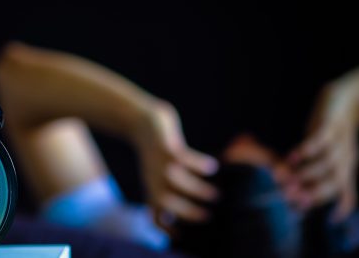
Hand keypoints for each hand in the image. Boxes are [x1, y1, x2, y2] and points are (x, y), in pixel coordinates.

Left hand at [134, 101, 217, 231]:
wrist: (142, 121)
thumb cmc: (158, 150)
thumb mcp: (160, 172)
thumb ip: (174, 189)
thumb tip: (196, 202)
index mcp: (152, 188)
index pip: (155, 215)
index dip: (167, 230)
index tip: (184, 236)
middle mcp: (154, 178)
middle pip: (164, 202)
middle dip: (186, 212)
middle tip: (208, 217)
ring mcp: (158, 162)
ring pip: (175, 180)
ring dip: (196, 189)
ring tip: (216, 194)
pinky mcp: (165, 145)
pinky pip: (182, 158)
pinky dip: (198, 164)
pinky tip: (213, 166)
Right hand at [285, 83, 358, 221]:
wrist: (344, 98)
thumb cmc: (330, 130)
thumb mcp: (325, 153)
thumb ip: (310, 170)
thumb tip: (287, 186)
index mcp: (346, 167)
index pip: (343, 192)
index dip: (330, 205)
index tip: (309, 213)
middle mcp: (346, 157)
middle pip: (335, 181)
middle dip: (312, 192)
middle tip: (290, 196)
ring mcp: (339, 141)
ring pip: (327, 163)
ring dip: (306, 173)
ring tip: (285, 178)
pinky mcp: (329, 124)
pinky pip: (320, 139)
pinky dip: (306, 150)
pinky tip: (292, 156)